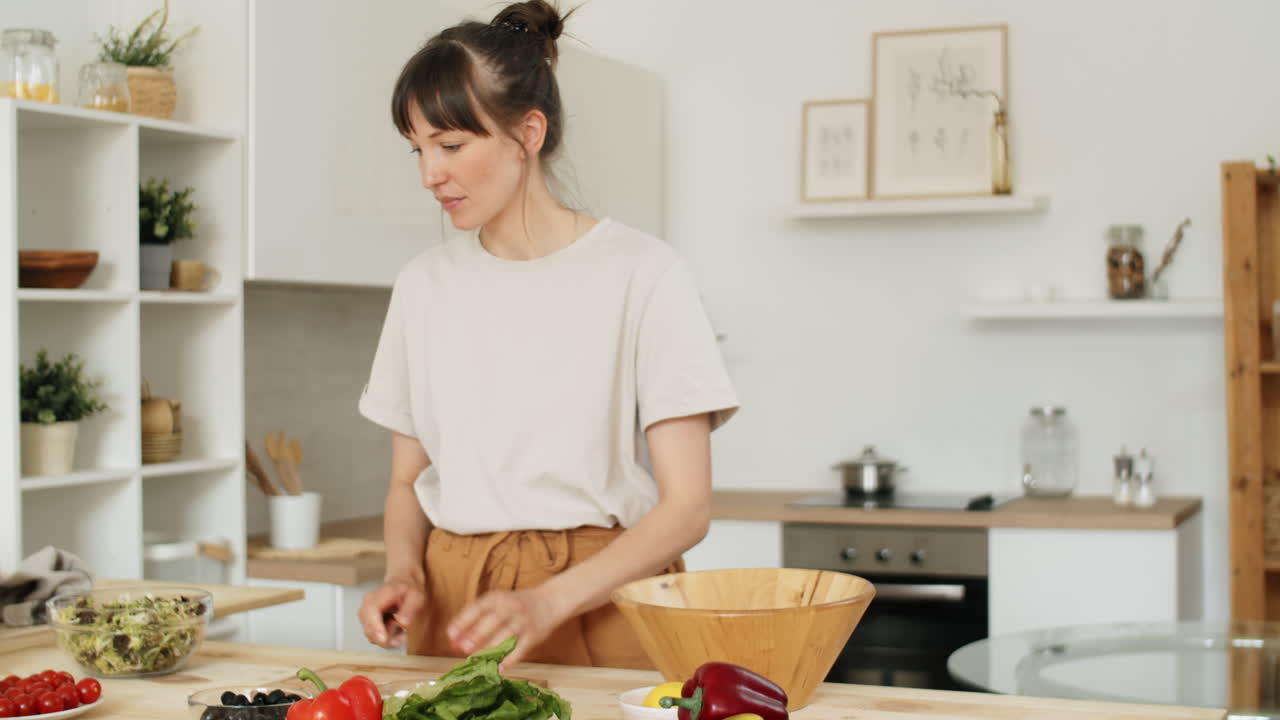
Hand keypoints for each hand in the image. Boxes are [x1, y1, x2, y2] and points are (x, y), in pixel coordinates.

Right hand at [358, 576, 426, 647]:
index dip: (375, 627)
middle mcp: (367, 604)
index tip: (385, 640)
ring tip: (403, 633)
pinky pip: (375, 636)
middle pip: (368, 627)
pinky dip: (387, 638)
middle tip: (402, 639)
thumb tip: (402, 623)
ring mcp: (366, 614)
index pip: (370, 611)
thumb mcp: (417, 596)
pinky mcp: (369, 622)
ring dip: (388, 639)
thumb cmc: (409, 589)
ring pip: (371, 635)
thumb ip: (410, 609)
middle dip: (384, 639)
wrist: (403, 583)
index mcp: (378, 595)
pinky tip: (397, 631)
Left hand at [447, 586, 565, 670]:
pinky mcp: (534, 635)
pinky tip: (499, 667)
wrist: (550, 601)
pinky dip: (510, 659)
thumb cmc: (517, 604)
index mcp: (498, 597)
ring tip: (477, 658)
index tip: (451, 634)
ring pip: (506, 635)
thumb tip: (454, 638)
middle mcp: (511, 607)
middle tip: (463, 647)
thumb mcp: (499, 602)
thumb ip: (477, 618)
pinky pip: (521, 648)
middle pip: (493, 620)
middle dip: (477, 634)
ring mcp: (523, 621)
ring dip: (490, 647)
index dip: (463, 621)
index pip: (478, 607)